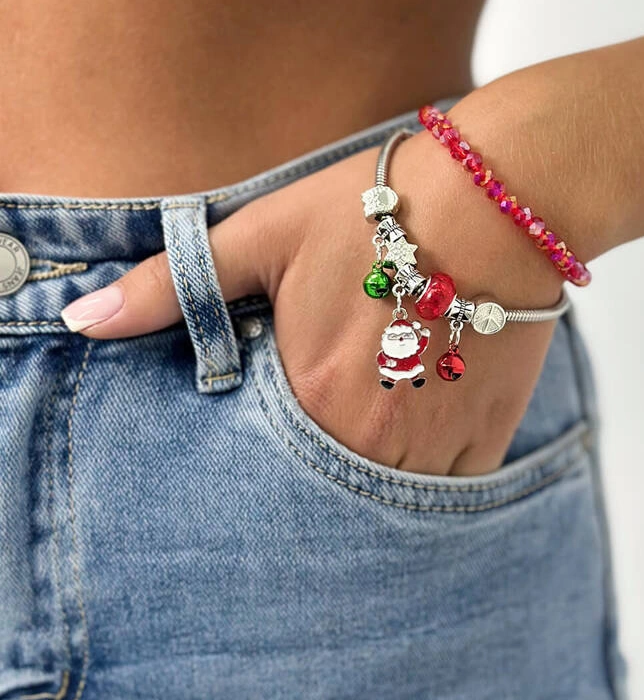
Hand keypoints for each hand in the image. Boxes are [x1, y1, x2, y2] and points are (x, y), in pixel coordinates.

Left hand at [58, 107, 576, 476]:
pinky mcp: (487, 441)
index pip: (260, 466)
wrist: (501, 198)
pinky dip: (424, 469)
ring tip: (373, 414)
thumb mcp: (263, 237)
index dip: (258, 446)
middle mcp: (371, 444)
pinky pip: (446, 493)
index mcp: (309, 401)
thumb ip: (175, 289)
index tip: (275, 410)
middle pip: (322, 489)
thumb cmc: (378, 209)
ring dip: (369, 472)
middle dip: (312, 465)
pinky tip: (418, 419)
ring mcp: (434, 450)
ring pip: (383, 500)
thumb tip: (87, 321)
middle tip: (331, 404)